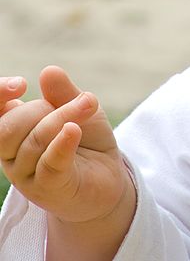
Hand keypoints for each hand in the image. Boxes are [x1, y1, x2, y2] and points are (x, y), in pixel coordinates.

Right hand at [0, 68, 130, 224]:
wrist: (108, 177)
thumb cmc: (86, 140)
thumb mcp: (78, 108)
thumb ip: (62, 93)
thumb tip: (48, 71)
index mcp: (13, 130)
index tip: (20, 85)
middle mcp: (12, 155)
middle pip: (10, 126)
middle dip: (42, 108)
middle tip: (79, 101)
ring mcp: (28, 175)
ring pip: (34, 141)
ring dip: (64, 117)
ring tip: (88, 105)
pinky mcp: (50, 189)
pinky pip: (50, 163)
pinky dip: (62, 143)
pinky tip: (74, 130)